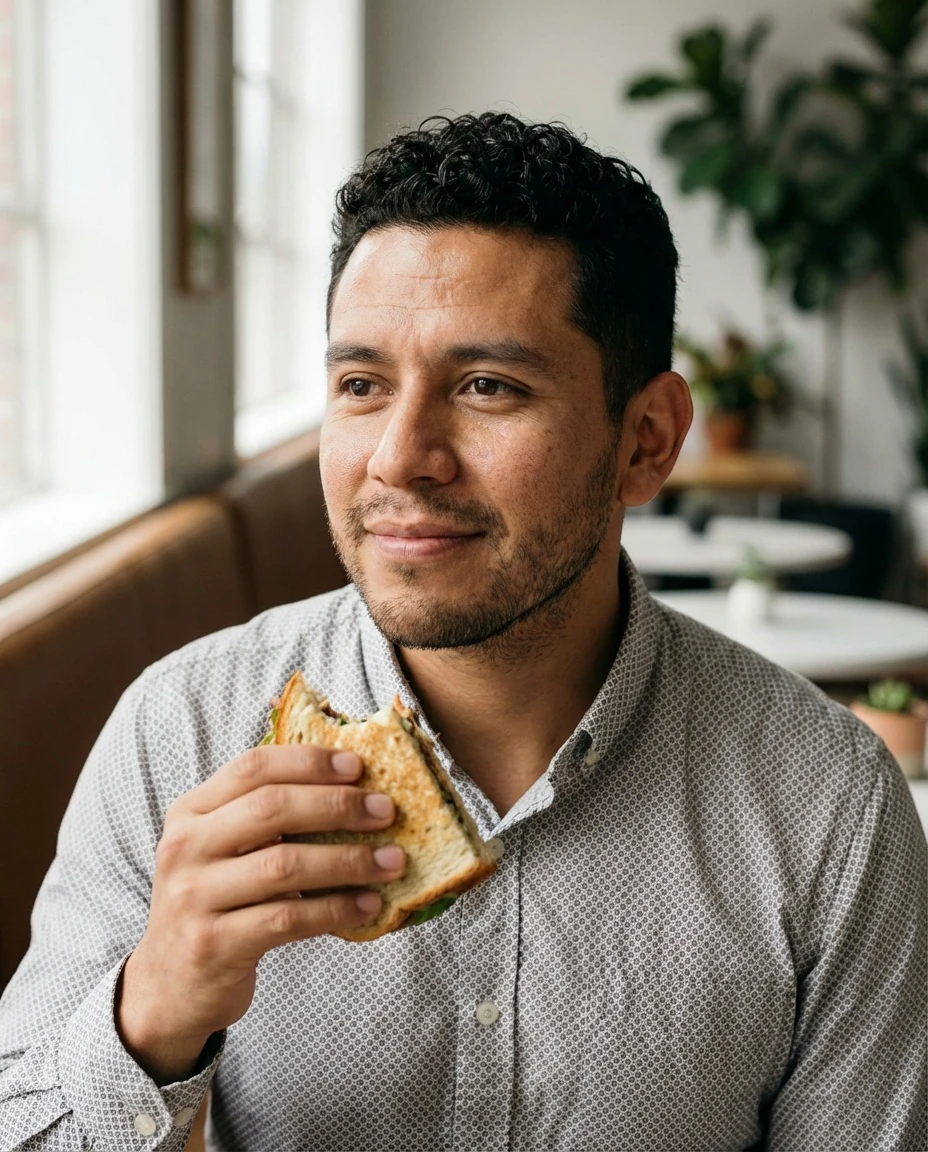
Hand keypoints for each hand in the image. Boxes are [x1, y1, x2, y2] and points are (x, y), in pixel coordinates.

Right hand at [116, 744, 403, 1083]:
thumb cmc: (215, 905)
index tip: (358, 766)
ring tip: (392, 862)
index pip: (253, 767)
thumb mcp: (222, 851)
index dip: (309, 762)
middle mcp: (184, 847)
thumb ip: (265, 817)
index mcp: (190, 811)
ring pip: (285, 865)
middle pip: (271, 808)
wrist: (169, 988)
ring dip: (348, 861)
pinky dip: (336, 909)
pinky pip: (288, 918)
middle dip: (337, 806)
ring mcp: (194, 897)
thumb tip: (353, 787)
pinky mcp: (213, 944)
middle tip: (386, 812)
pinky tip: (369, 905)